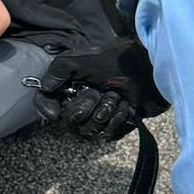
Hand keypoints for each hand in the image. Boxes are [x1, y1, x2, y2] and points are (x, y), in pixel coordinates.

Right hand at [33, 38, 168, 140]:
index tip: (55, 113)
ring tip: (117, 96)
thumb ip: (57, 71)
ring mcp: (100, 115)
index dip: (47, 109)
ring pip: (89, 130)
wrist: (150, 66)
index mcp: (70, 86)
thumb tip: (44, 88)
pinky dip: (119, 119)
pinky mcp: (118, 125)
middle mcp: (82, 102)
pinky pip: (109, 134)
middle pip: (70, 120)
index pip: (47, 102)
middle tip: (100, 90)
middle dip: (86, 105)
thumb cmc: (117, 59)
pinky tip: (127, 106)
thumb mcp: (81, 58)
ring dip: (105, 111)